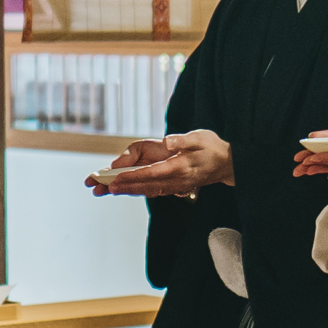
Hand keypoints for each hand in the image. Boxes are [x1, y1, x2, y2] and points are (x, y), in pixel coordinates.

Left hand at [89, 130, 232, 196]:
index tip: (115, 179)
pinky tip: (122, 189)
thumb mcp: (200, 137)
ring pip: (145, 189)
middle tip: (100, 188)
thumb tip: (168, 141)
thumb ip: (183, 140)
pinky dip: (135, 189)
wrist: (227, 164)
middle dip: (121, 186)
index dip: (132, 177)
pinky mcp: (173, 186)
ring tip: (104, 190)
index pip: (152, 174)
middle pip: (144, 185)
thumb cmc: (213, 148)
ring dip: (125, 190)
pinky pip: (151, 189)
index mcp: (180, 167)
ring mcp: (174, 186)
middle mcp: (176, 180)